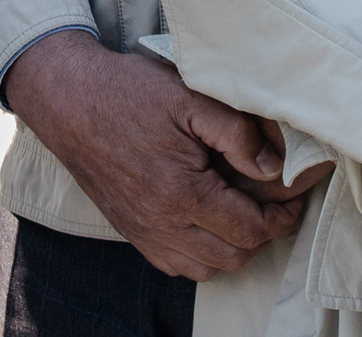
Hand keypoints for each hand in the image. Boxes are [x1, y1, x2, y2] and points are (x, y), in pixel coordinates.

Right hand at [3, 30, 327, 280]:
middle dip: (261, 231)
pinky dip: (202, 253)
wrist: (70, 102)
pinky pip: (178, 266)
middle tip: (269, 199)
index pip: (251, 229)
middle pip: (234, 255)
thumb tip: (272, 167)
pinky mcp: (132, 233)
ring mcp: (145, 233)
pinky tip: (206, 219)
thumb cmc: (129, 93)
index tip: (291, 195)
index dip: (282, 216)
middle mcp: (162, 224)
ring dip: (232, 246)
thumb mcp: (190, 96)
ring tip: (240, 209)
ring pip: (207, 268)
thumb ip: (237, 133)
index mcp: (182, 192)